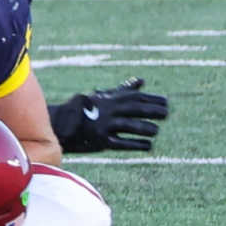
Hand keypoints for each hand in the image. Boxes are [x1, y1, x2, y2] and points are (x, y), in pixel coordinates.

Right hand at [50, 79, 167, 153]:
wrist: (59, 126)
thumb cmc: (85, 111)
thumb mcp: (103, 98)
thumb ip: (123, 91)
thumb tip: (142, 80)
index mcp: (109, 100)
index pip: (135, 97)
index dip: (152, 99)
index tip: (165, 102)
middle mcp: (108, 111)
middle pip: (135, 109)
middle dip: (153, 111)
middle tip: (166, 114)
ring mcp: (104, 126)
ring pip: (131, 126)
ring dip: (146, 129)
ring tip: (155, 131)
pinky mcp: (100, 141)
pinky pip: (122, 143)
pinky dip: (137, 144)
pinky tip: (148, 145)